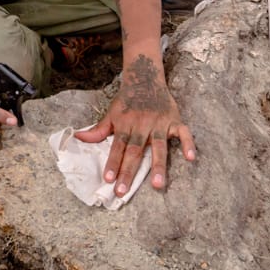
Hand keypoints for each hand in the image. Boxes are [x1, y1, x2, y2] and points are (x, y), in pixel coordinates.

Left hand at [74, 53, 195, 193]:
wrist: (145, 77)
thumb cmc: (126, 100)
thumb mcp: (111, 113)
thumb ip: (98, 130)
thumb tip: (78, 138)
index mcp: (125, 125)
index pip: (117, 147)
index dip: (113, 163)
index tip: (109, 180)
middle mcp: (142, 125)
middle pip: (135, 151)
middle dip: (129, 172)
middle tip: (124, 191)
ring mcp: (160, 123)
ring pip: (159, 146)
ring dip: (158, 166)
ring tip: (158, 185)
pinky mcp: (174, 120)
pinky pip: (183, 133)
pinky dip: (188, 144)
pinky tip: (191, 158)